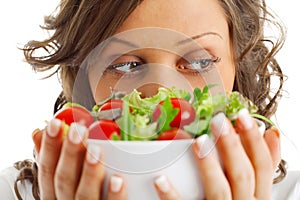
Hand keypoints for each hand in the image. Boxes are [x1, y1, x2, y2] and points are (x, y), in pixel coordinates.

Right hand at [32, 119, 126, 199]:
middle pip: (64, 180)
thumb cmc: (80, 196)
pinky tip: (117, 180)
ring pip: (83, 194)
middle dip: (70, 153)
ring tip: (96, 150)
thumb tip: (38, 133)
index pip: (47, 169)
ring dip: (89, 171)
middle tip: (78, 130)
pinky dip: (113, 195)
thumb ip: (55, 159)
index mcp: (54, 193)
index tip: (55, 123)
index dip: (49, 146)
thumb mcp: (60, 181)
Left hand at [153, 108, 279, 199]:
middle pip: (243, 174)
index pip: (263, 165)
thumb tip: (271, 134)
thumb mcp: (254, 188)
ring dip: (209, 165)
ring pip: (220, 190)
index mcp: (257, 195)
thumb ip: (260, 167)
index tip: (240, 115)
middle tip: (218, 121)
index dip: (254, 140)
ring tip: (198, 142)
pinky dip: (172, 195)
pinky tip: (160, 179)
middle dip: (232, 146)